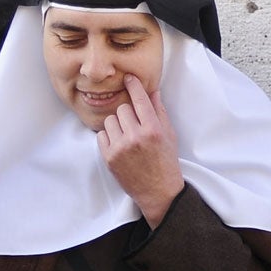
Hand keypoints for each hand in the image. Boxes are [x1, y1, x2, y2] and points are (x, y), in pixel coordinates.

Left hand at [96, 76, 184, 226]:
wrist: (158, 192)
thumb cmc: (166, 162)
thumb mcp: (169, 135)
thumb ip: (159, 112)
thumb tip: (152, 91)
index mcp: (153, 129)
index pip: (140, 100)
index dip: (133, 86)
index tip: (128, 78)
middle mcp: (136, 137)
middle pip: (123, 108)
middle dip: (129, 114)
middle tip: (135, 126)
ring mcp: (120, 148)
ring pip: (110, 120)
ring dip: (118, 125)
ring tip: (127, 136)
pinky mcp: (109, 158)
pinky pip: (101, 135)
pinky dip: (109, 137)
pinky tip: (120, 145)